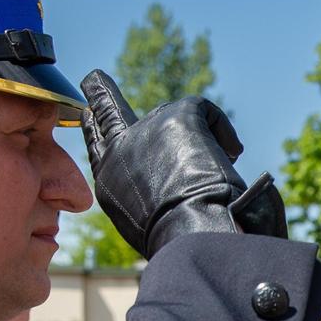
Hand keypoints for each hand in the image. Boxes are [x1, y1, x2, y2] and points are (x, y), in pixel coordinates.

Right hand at [79, 70, 287, 256]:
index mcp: (109, 183)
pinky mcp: (175, 116)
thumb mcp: (150, 222)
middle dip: (100, 94)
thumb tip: (174, 184)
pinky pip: (202, 109)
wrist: (194, 233)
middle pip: (108, 113)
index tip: (88, 112)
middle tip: (94, 78)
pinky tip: (232, 152)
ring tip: (219, 170)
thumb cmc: (181, 241)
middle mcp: (119, 153)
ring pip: (174, 118)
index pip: (97, 146)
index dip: (94, 128)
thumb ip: (150, 195)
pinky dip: (221, 128)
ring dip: (199, 141)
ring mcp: (144, 130)